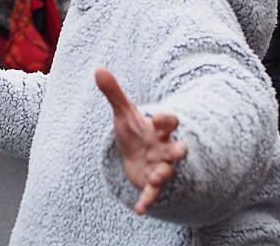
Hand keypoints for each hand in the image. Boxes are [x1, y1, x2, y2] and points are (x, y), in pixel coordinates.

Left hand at [95, 67, 187, 214]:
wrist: (137, 153)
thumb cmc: (135, 131)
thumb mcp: (124, 112)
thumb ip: (114, 93)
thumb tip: (98, 68)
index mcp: (158, 129)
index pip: (168, 122)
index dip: (165, 120)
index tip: (158, 117)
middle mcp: (164, 148)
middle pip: (178, 149)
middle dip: (179, 150)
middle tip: (180, 151)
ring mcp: (161, 166)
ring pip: (168, 172)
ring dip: (164, 175)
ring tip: (158, 178)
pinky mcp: (151, 183)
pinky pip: (152, 193)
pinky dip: (147, 201)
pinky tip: (140, 210)